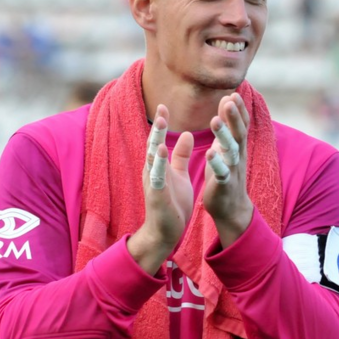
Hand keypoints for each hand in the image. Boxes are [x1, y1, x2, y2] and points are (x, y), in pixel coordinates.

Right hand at [128, 105, 193, 272]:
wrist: (165, 232)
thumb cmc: (172, 203)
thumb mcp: (179, 175)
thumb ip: (181, 155)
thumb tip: (186, 133)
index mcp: (158, 166)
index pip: (159, 140)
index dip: (162, 123)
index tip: (165, 105)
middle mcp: (152, 171)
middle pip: (153, 144)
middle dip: (157, 127)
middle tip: (162, 108)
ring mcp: (153, 182)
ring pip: (152, 157)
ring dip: (156, 140)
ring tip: (160, 123)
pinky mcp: (156, 194)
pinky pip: (157, 176)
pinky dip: (158, 163)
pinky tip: (161, 151)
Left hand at [203, 93, 253, 247]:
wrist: (231, 208)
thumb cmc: (226, 174)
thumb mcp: (226, 147)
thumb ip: (226, 125)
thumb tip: (227, 100)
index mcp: (237, 147)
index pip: (241, 124)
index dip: (238, 110)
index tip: (233, 93)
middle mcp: (238, 156)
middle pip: (239, 133)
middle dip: (234, 116)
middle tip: (229, 99)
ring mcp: (233, 170)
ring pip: (231, 150)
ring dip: (224, 135)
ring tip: (214, 120)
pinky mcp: (224, 185)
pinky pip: (222, 173)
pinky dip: (217, 163)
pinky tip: (210, 154)